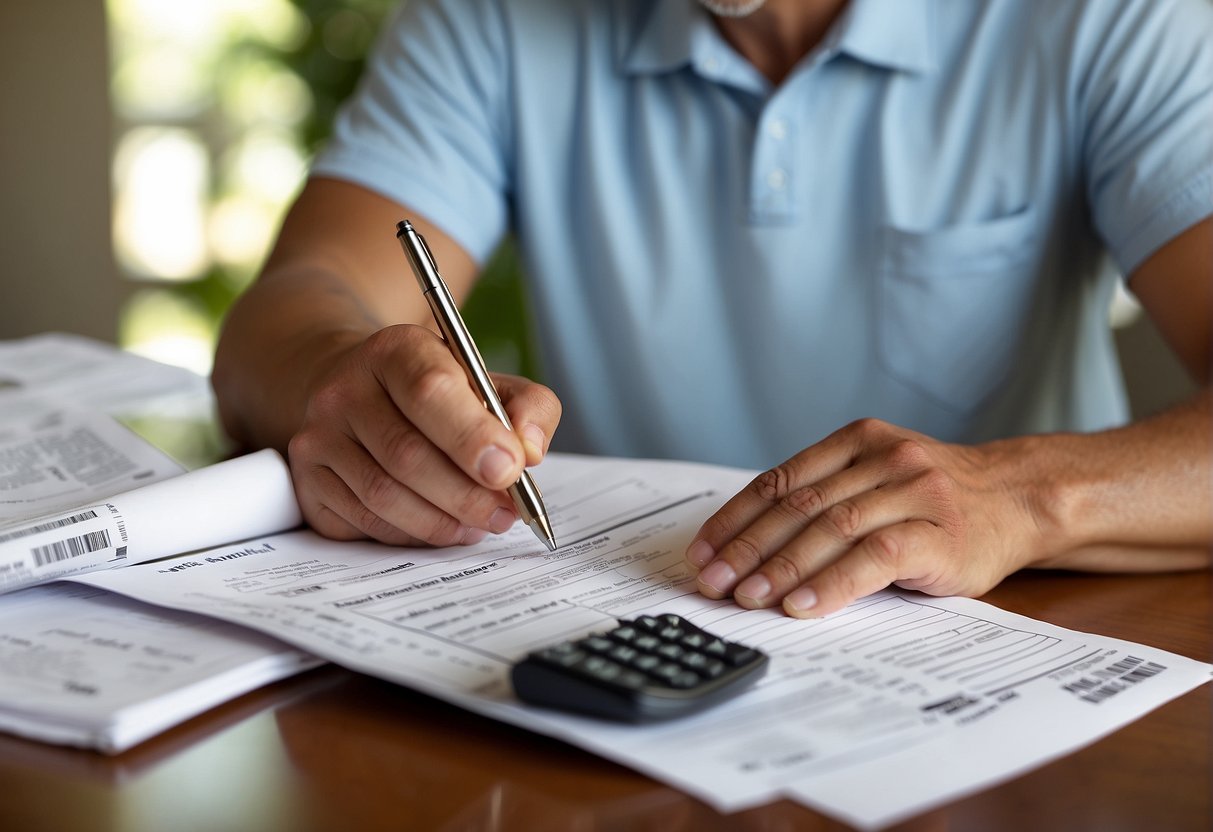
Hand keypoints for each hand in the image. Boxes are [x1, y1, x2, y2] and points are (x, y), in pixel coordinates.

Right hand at [287, 324, 560, 546]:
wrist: (357, 389)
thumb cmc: (436, 392)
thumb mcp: (487, 380)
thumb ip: (528, 406)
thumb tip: (531, 451)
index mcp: (395, 350)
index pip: (430, 390)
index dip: (473, 436)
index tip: (511, 470)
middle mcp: (344, 389)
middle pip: (406, 453)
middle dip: (466, 494)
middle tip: (506, 514)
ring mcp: (318, 437)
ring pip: (383, 496)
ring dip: (442, 521)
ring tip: (481, 524)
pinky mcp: (307, 481)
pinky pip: (363, 522)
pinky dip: (412, 533)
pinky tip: (442, 526)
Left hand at [684, 418, 1044, 616]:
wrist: (1019, 500)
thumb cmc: (936, 501)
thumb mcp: (877, 480)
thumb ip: (825, 497)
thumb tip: (746, 549)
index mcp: (856, 441)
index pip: (779, 481)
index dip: (735, 519)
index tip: (702, 552)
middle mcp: (881, 458)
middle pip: (798, 506)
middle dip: (748, 548)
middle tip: (713, 582)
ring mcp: (912, 491)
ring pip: (831, 529)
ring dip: (781, 569)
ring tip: (748, 598)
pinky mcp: (939, 532)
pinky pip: (874, 556)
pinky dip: (833, 584)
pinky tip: (803, 606)